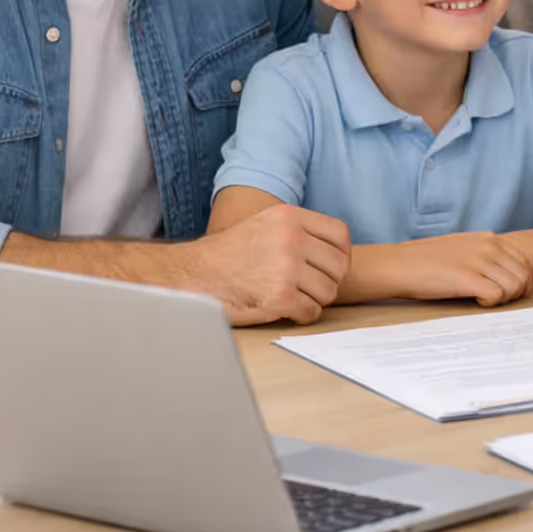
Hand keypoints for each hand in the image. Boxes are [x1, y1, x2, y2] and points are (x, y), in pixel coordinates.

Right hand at [178, 206, 351, 325]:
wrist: (192, 274)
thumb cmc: (228, 254)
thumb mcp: (265, 224)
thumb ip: (299, 230)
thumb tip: (336, 252)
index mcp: (289, 216)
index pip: (340, 235)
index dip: (340, 255)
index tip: (329, 267)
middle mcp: (291, 239)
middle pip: (339, 266)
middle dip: (328, 281)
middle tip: (309, 287)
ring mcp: (286, 268)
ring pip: (328, 292)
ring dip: (314, 300)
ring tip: (294, 297)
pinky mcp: (279, 298)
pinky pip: (311, 312)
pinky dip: (302, 316)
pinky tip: (286, 310)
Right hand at [376, 232, 532, 305]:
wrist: (400, 264)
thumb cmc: (427, 260)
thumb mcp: (462, 246)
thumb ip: (484, 253)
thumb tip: (505, 272)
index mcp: (488, 238)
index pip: (523, 261)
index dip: (522, 281)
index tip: (512, 293)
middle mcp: (488, 247)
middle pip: (523, 275)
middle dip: (517, 292)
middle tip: (499, 300)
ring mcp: (479, 261)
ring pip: (514, 286)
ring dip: (504, 299)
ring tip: (484, 300)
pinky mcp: (468, 278)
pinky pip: (497, 295)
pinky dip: (491, 303)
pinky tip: (476, 301)